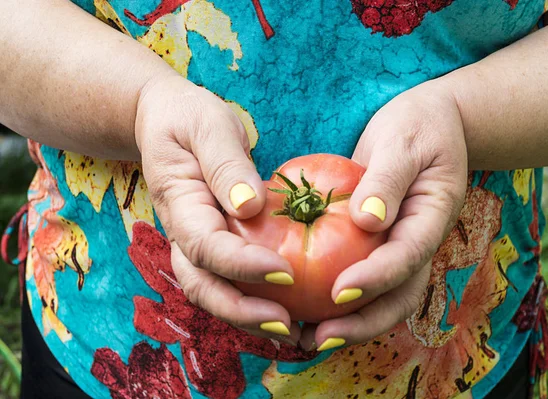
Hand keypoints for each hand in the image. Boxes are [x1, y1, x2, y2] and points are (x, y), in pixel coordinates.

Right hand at [135, 75, 299, 344]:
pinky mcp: (213, 248)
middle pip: (204, 287)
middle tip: (289, 326)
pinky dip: (255, 303)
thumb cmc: (189, 119)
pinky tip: (290, 312)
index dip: (242, 265)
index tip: (285, 272)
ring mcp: (196, 245)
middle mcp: (183, 235)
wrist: (165, 122)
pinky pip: (230, 283)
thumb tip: (250, 206)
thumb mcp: (208, 126)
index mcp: (181, 205)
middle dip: (244, 313)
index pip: (207, 246)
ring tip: (295, 333)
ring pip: (215, 294)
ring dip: (250, 319)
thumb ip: (227, 164)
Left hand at [300, 84, 467, 350]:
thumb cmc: (418, 127)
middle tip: (320, 338)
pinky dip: (337, 301)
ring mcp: (398, 248)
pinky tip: (303, 308)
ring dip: (348, 323)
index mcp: (430, 219)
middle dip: (362, 323)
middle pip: (398, 296)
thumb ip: (388, 180)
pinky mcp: (378, 246)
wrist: (428, 125)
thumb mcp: (404, 143)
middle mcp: (416, 243)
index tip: (339, 292)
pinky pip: (362, 279)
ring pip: (380, 298)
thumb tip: (368, 221)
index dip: (375, 279)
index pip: (406, 257)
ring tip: (307, 338)